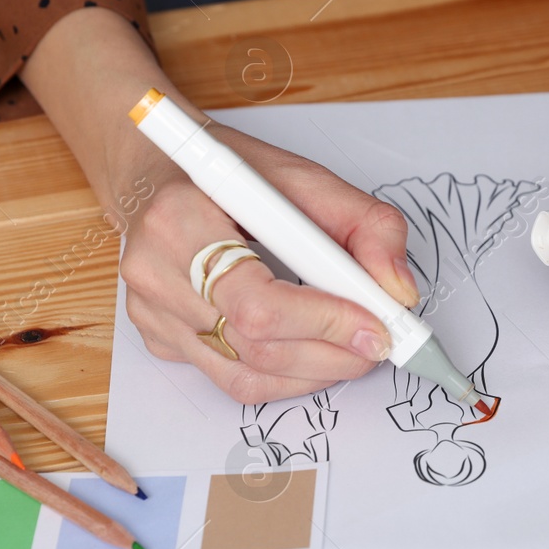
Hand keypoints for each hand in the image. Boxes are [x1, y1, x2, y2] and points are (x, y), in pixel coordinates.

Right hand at [22, 8, 419, 403]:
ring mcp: (150, 313)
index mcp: (180, 219)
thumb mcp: (305, 176)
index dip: (325, 322)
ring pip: (245, 375)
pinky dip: (283, 374)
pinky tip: (309, 348)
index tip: (377, 326)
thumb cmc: (231, 173)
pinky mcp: (159, 339)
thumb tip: (398, 292)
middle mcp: (154, 272)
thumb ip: (365, 224)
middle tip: (380, 343)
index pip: (257, 301)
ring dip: (314, 372)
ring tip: (351, 348)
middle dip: (332, 354)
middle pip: (255, 346)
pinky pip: (229, 377)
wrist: (158, 171)